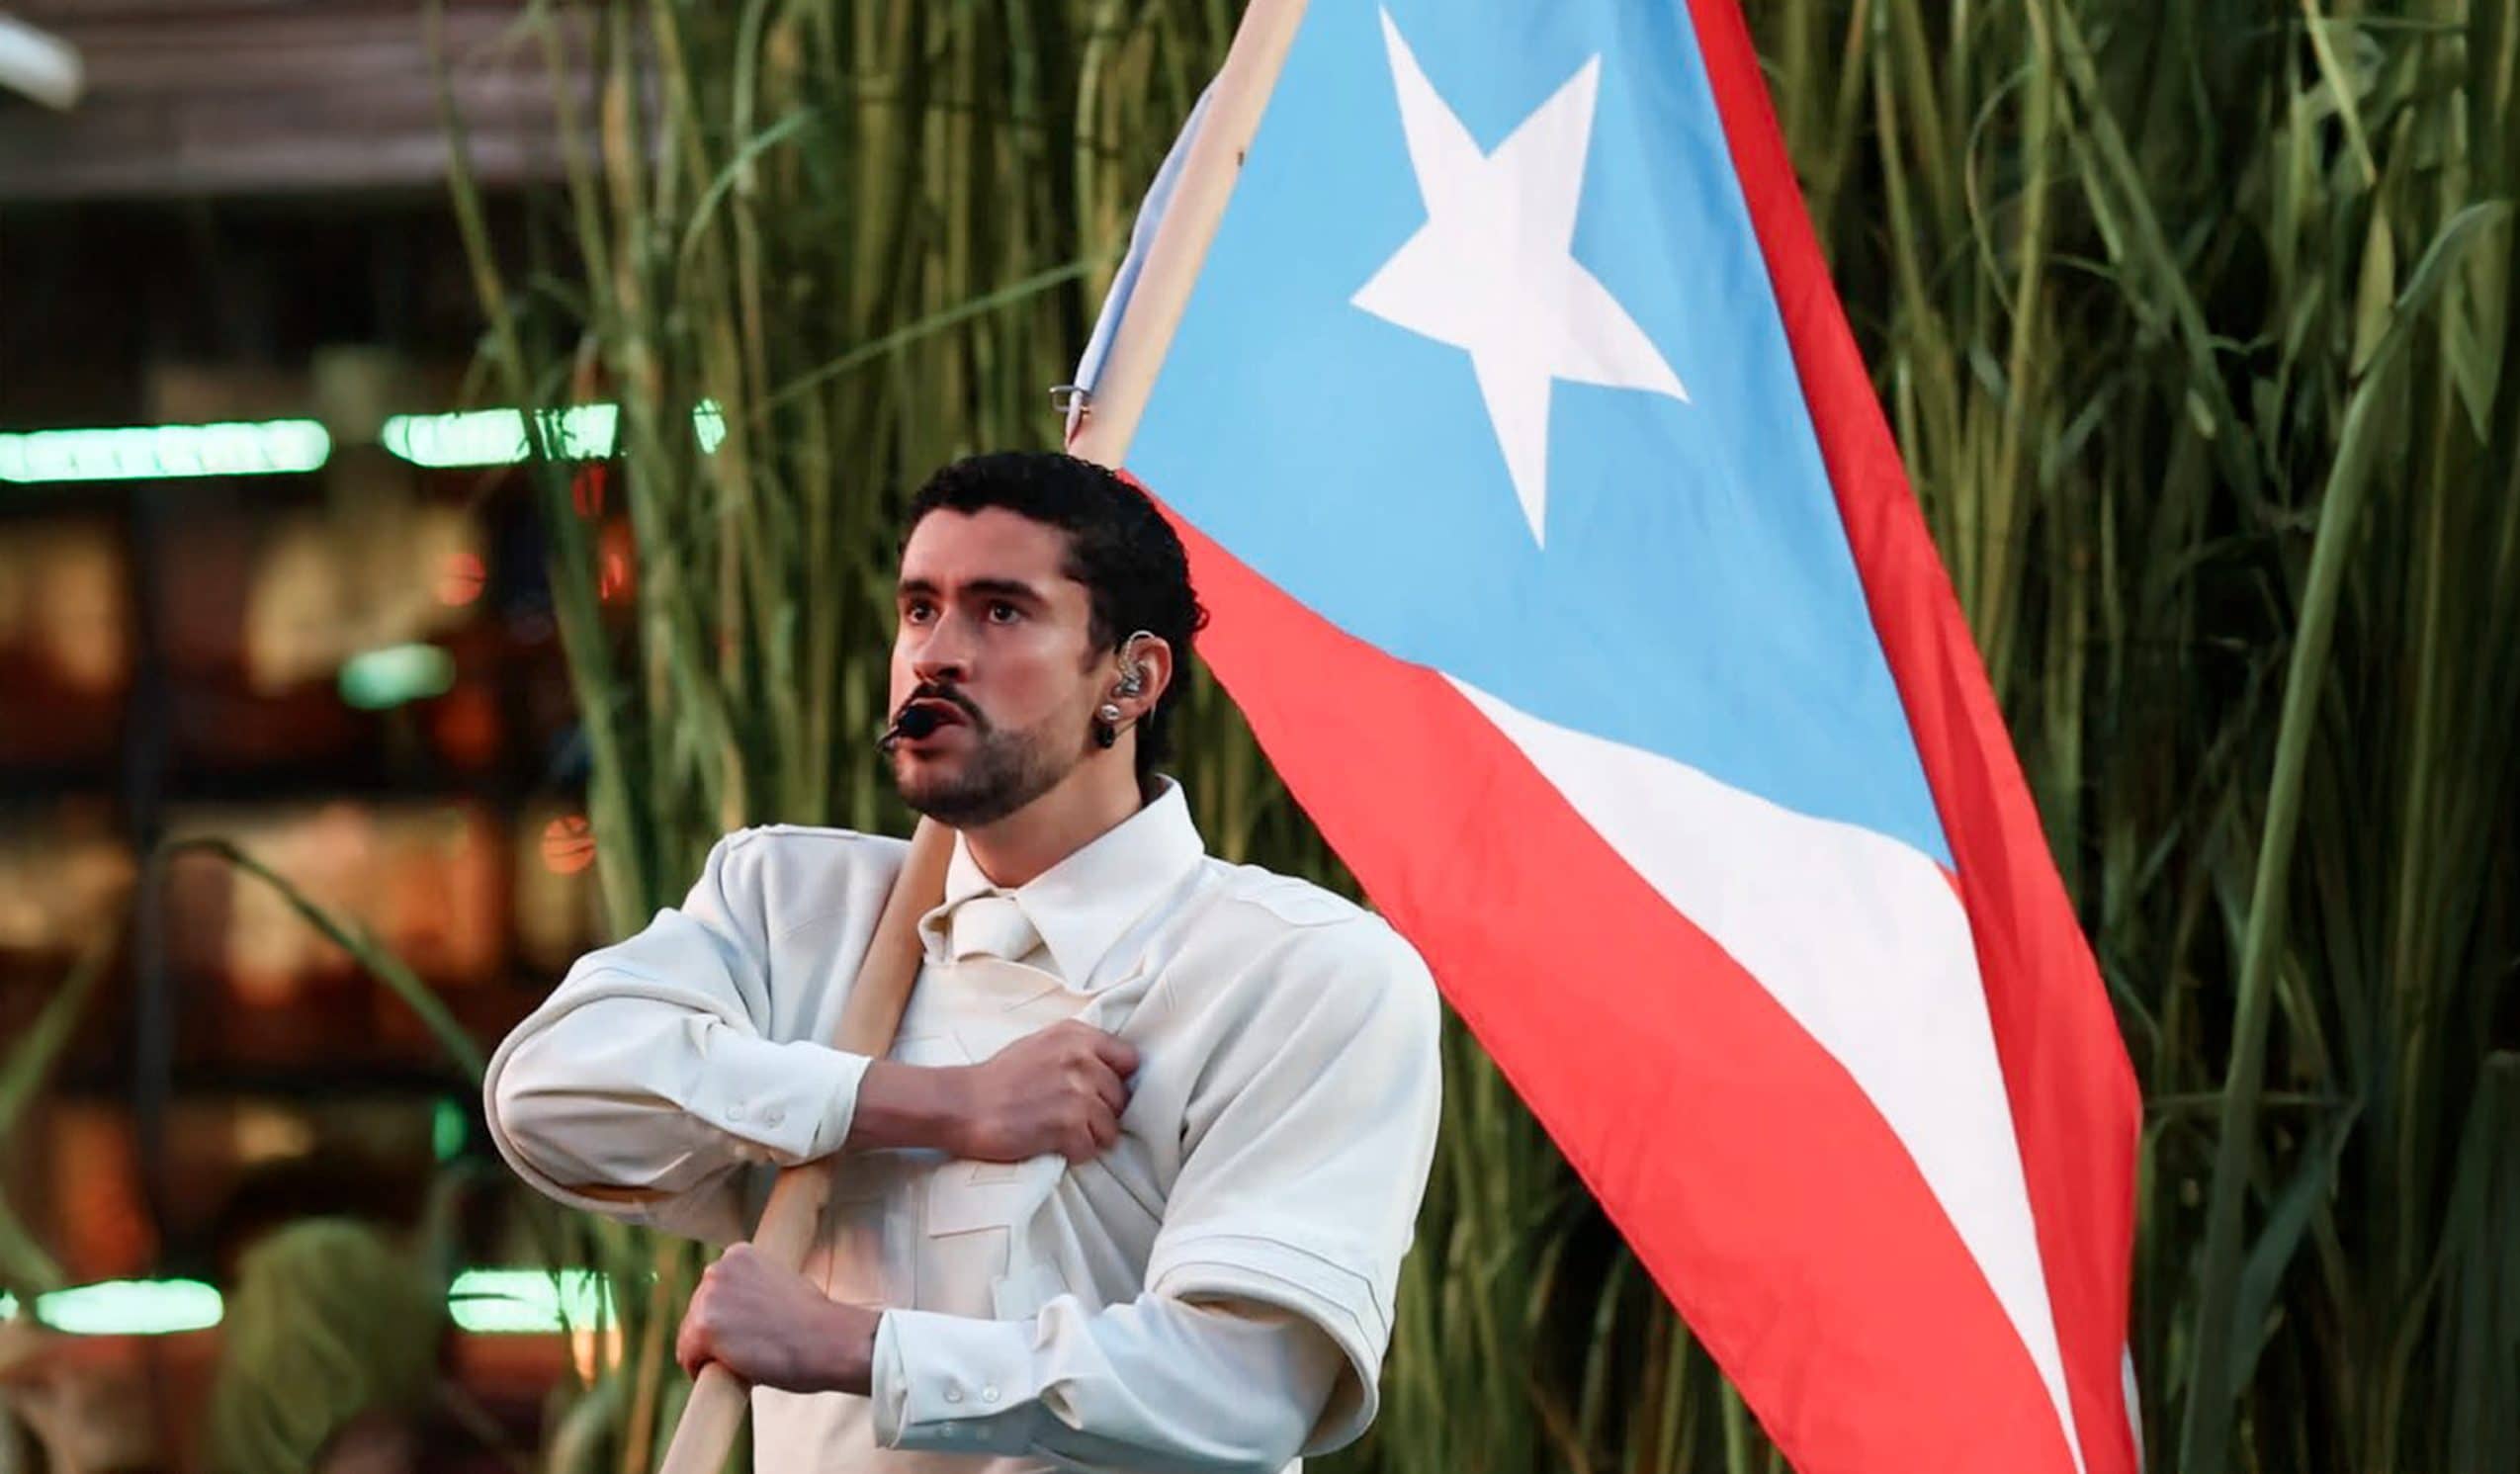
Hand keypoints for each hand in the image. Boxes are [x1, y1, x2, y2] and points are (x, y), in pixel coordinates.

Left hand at [675, 1243, 878, 1394]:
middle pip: (699, 1309)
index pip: (716, 1289)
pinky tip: (723, 1373)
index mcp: (738, 1254)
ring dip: (708, 1351)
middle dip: (715, 1332)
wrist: (827, 1339)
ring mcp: (709, 1298)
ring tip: (739, 1362)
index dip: (728, 1314)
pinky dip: (700, 1369)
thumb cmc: (815, 1320)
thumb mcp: (781, 1283)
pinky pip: (688, 1356)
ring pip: (691, 1334)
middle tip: (744, 1350)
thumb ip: (754, 1288)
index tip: (744, 1330)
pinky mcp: (703, 1328)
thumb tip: (739, 1311)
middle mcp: (718, 1269)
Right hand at [951, 1020, 1138, 1163]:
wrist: (964, 1104)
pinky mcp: (1068, 1125)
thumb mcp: (1041, 1044)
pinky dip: (1075, 1153)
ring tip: (1063, 1134)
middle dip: (1103, 1113)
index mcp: (1077, 1036)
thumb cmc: (998, 1078)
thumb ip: (1077, 1051)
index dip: (1118, 1080)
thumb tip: (1109, 1069)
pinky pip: (1091, 1149)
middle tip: (1075, 1119)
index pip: (1129, 1059)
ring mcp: (1077, 1093)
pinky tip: (1055, 1146)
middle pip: (1121, 1098)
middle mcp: (1081, 1060)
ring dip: (1091, 1137)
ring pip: (1111, 1128)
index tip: (1102, 1092)